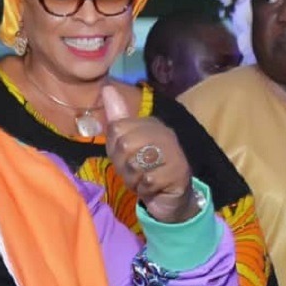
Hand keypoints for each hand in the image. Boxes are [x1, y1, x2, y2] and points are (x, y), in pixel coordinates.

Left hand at [101, 86, 194, 222]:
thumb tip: (107, 87)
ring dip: (134, 179)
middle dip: (124, 165)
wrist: (168, 197)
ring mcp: (174, 152)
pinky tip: (153, 188)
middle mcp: (164, 133)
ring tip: (143, 179)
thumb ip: (117, 119)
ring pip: (136, 163)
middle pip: (125, 145)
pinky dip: (145, 189)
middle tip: (134, 171)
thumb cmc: (143, 169)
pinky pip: (148, 180)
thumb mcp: (123, 144)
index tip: (125, 157)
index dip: (114, 148)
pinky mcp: (179, 173)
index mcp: (150, 123)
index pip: (117, 128)